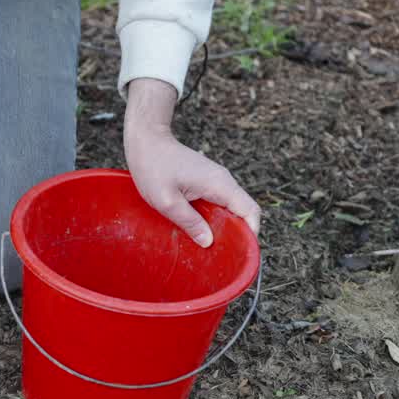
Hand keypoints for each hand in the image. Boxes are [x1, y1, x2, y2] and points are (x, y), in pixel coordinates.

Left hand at [123, 78, 260, 246]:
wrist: (147, 142)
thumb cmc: (153, 167)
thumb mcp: (167, 201)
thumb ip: (189, 222)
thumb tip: (209, 242)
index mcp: (219, 184)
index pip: (251, 210)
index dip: (251, 233)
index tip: (241, 252)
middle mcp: (223, 181)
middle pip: (243, 212)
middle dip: (238, 234)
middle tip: (223, 256)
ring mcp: (216, 181)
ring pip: (231, 209)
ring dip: (225, 228)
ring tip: (212, 248)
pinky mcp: (207, 182)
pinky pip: (218, 204)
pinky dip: (214, 219)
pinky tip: (201, 231)